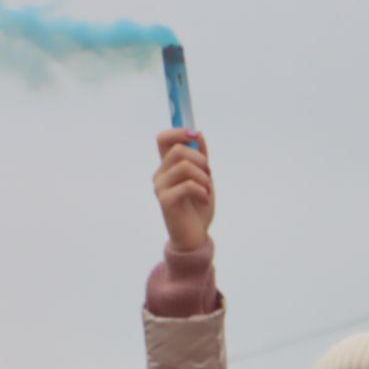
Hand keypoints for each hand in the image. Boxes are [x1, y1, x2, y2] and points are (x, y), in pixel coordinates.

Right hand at [153, 127, 213, 251]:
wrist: (194, 236)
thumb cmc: (198, 207)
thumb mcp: (204, 178)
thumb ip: (201, 157)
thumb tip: (198, 135)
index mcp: (167, 167)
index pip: (163, 139)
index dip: (178, 132)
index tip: (195, 135)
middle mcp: (160, 175)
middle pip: (178, 150)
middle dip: (201, 159)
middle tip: (208, 174)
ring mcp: (160, 188)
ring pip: (185, 166)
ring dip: (204, 177)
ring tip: (207, 190)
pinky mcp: (165, 201)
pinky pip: (188, 185)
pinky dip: (203, 191)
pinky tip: (204, 200)